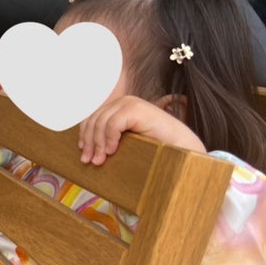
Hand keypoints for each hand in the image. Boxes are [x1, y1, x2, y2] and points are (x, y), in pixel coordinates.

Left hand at [79, 95, 205, 165]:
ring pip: (101, 122)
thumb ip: (108, 140)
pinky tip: (111, 151)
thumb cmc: (154, 149)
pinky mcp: (136, 109)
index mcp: (118, 108)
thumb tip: (84, 149)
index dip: (85, 135)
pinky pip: (113, 123)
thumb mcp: (125, 143)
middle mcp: (123, 102)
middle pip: (94, 120)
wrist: (182, 149)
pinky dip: (109, 138)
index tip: (84, 153)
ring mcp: (130, 103)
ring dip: (97, 144)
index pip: (92, 118)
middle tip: (88, 161)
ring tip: (99, 161)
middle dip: (89, 142)